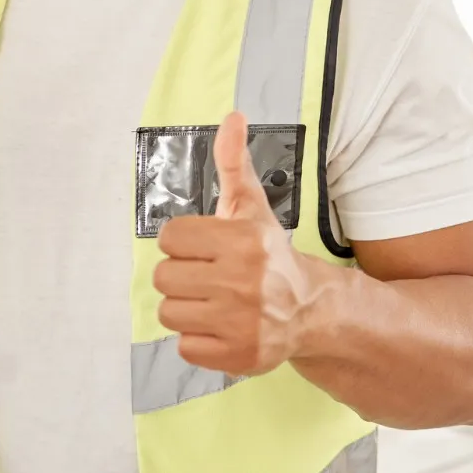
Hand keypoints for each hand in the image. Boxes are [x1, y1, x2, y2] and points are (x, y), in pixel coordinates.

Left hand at [154, 112, 316, 375]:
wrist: (308, 309)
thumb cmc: (268, 254)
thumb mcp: (252, 207)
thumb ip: (233, 163)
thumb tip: (232, 116)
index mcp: (243, 241)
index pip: (171, 238)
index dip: (186, 242)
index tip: (206, 248)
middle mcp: (243, 281)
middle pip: (164, 276)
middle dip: (184, 274)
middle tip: (210, 277)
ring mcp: (240, 322)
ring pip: (169, 310)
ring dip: (186, 306)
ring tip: (213, 301)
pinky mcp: (237, 355)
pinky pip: (184, 344)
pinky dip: (197, 338)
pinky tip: (221, 325)